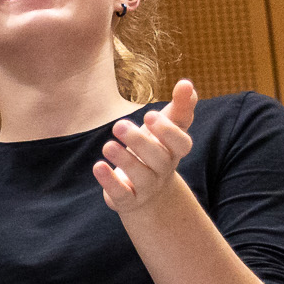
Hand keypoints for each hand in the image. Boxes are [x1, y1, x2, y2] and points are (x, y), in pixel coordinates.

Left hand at [96, 80, 197, 215]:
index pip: (181, 143)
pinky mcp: (127, 199)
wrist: (145, 193)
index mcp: (174, 151)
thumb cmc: (155, 150)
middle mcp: (163, 170)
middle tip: (119, 125)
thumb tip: (186, 83)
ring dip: (124, 160)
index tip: (149, 114)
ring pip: (140, 176)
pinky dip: (109, 181)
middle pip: (158, 158)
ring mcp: (146, 187)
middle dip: (139, 142)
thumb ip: (178, 107)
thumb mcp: (166, 129)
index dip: (168, 131)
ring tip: (107, 145)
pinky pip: (121, 194)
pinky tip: (98, 166)